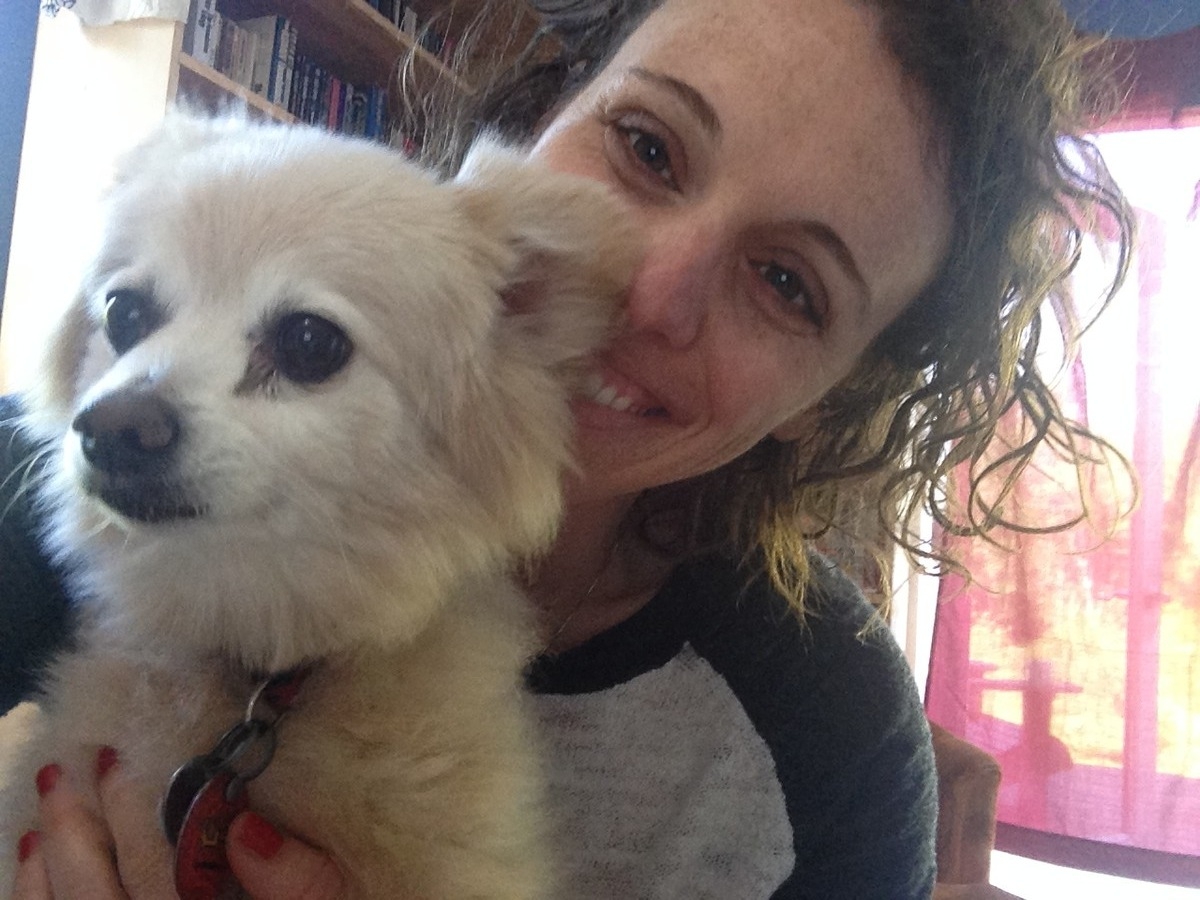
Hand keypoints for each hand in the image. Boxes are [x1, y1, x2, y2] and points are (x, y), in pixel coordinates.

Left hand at [12, 748, 343, 898]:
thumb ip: (300, 882)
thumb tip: (247, 828)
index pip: (157, 874)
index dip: (128, 816)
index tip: (118, 762)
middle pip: (97, 899)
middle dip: (75, 832)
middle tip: (67, 771)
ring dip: (42, 871)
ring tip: (42, 813)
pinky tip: (32, 868)